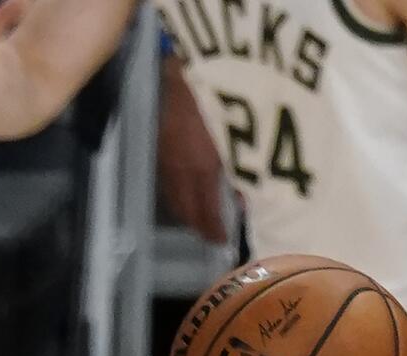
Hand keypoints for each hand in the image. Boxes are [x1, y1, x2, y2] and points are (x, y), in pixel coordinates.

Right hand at [158, 58, 228, 244]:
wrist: (191, 62)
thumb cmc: (225, 99)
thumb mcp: (240, 139)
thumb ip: (243, 172)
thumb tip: (245, 198)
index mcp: (200, 168)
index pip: (204, 212)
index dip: (213, 230)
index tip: (222, 241)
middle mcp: (179, 167)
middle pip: (184, 208)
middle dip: (196, 224)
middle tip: (209, 233)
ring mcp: (166, 154)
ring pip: (173, 194)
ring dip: (185, 208)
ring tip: (198, 216)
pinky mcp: (160, 140)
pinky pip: (167, 176)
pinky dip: (177, 189)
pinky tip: (186, 188)